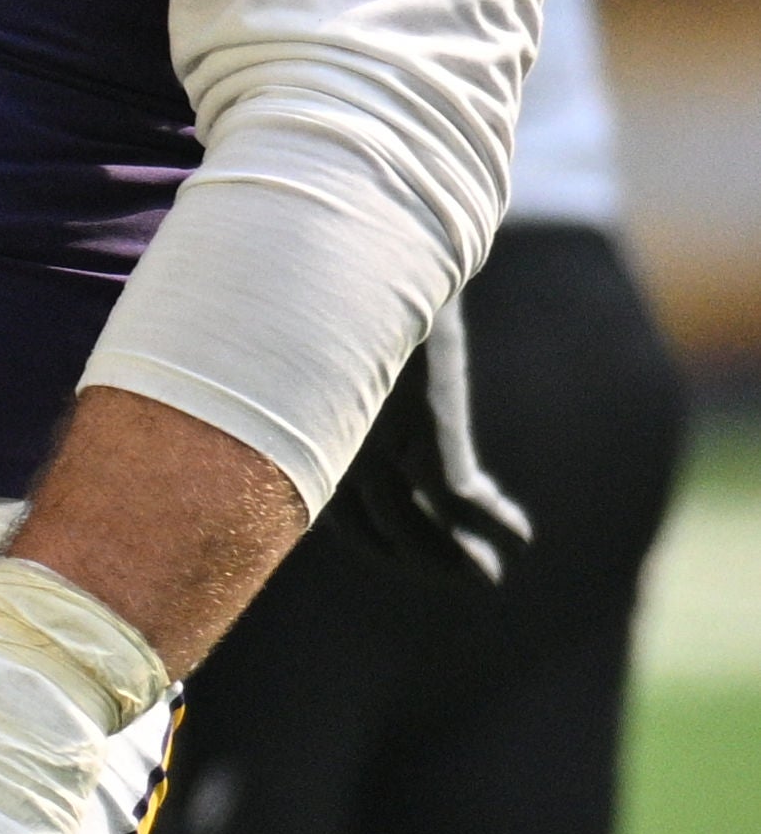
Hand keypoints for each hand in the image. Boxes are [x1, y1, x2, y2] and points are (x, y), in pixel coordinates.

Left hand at [335, 308, 531, 586]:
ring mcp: (378, 442)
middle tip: (463, 576)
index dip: (375, 542)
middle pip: (374, 530)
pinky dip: (491, 524)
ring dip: (455, 560)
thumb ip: (351, 387)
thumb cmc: (355, 297)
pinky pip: (456, 500)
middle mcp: (338, 446)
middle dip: (418, 562)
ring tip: (488, 577)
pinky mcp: (424, 431)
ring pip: (413, 528)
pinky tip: (521, 533)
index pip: (335, 511)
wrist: (380, 255)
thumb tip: (362, 400)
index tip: (406, 555)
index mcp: (312, 433)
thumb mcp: (348, 350)